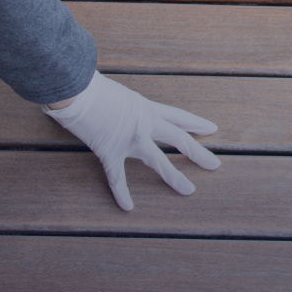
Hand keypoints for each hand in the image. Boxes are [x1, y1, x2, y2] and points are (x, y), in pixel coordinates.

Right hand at [42, 71, 219, 210]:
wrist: (77, 88)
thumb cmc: (93, 85)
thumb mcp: (120, 94)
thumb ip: (128, 106)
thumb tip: (125, 111)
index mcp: (147, 107)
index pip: (178, 116)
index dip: (196, 123)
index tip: (212, 129)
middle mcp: (144, 123)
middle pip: (178, 139)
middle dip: (198, 152)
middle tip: (215, 165)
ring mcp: (130, 139)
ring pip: (158, 161)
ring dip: (174, 177)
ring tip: (189, 190)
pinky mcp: (110, 151)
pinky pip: (118, 177)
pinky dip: (121, 193)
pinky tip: (128, 206)